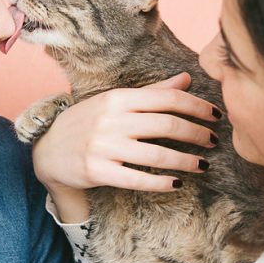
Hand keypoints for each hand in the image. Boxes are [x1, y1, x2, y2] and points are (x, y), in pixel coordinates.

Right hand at [33, 72, 219, 221]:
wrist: (48, 149)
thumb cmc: (87, 122)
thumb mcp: (115, 101)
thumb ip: (152, 92)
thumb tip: (186, 79)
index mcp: (118, 98)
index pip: (166, 98)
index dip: (196, 106)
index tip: (215, 115)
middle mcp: (112, 119)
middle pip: (167, 125)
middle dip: (197, 133)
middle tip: (213, 141)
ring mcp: (104, 146)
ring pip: (157, 154)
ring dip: (186, 160)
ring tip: (202, 164)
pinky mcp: (98, 171)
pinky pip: (137, 179)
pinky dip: (161, 182)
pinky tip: (177, 183)